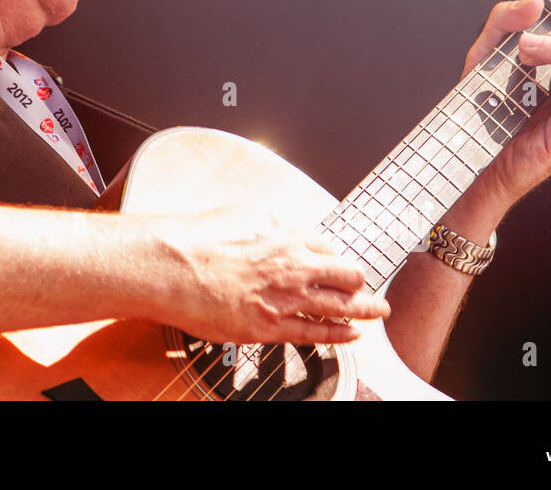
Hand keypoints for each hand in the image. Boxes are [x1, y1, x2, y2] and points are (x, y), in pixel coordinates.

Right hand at [154, 207, 390, 344]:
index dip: (335, 258)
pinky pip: (316, 332)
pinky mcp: (271, 326)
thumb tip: (276, 229)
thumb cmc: (196, 239)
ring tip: (378, 311)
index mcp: (284, 234)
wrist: (173, 265)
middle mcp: (293, 264)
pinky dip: (339, 334)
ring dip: (365, 309)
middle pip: (345, 274)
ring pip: (340, 305)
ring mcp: (285, 297)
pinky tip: (351, 335)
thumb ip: (266, 226)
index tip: (339, 265)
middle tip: (369, 289)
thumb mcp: (239, 215)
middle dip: (360, 282)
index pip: (326, 247)